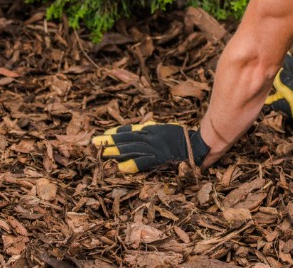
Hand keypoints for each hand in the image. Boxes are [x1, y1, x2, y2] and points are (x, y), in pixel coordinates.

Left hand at [92, 121, 209, 172]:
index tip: (105, 134)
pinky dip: (131, 164)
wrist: (198, 143)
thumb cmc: (184, 137)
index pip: (131, 131)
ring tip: (102, 153)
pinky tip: (120, 167)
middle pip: (126, 139)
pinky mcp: (159, 158)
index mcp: (152, 130)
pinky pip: (143, 162)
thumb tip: (145, 125)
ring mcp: (154, 147)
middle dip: (110, 141)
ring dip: (115, 152)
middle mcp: (150, 137)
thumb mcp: (166, 128)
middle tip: (94, 143)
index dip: (117, 133)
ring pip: (131, 149)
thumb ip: (155, 129)